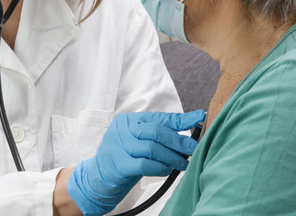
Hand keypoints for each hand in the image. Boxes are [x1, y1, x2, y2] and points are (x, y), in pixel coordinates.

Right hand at [67, 110, 205, 215]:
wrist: (97, 178)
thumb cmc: (123, 159)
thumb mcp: (138, 142)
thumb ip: (157, 135)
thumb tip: (187, 133)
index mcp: (128, 121)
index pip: (158, 117)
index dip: (180, 119)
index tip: (198, 118)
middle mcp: (122, 130)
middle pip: (156, 131)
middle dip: (179, 141)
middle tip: (193, 149)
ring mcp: (118, 146)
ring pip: (152, 148)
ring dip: (172, 157)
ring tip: (183, 163)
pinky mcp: (119, 165)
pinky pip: (145, 164)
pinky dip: (161, 168)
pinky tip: (167, 171)